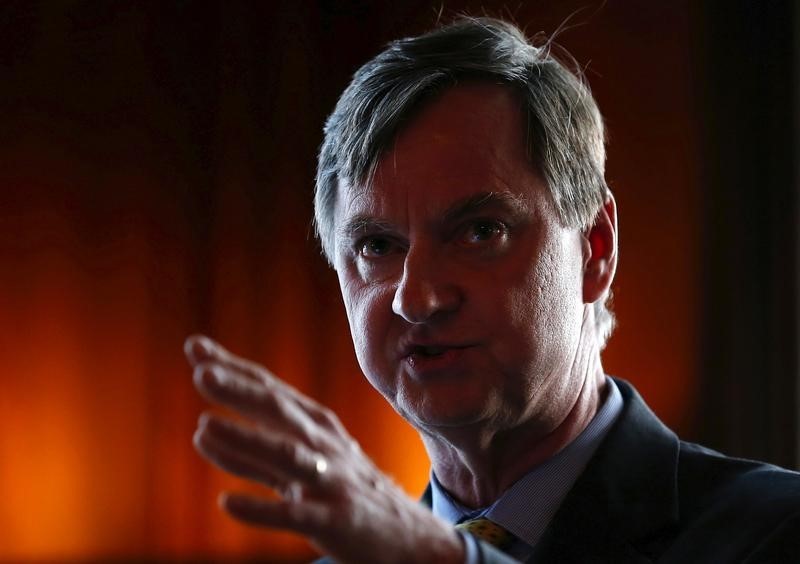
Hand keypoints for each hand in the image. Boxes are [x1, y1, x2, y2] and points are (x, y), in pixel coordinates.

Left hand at [185, 335, 464, 563]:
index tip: (195, 347)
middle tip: (202, 373)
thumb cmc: (343, 487)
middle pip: (279, 411)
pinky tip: (227, 503)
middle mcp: (322, 444)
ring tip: (203, 427)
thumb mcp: (302, 459)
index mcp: (314, 424)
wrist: (406, 534)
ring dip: (245, 439)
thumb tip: (199, 427)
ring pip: (285, 455)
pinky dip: (260, 508)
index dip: (235, 368)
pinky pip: (293, 513)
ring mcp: (329, 480)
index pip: (270, 389)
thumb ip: (252, 445)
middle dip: (241, 390)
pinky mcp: (332, 520)